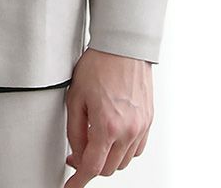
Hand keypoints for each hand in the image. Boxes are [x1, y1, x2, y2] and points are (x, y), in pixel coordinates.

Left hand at [64, 46, 153, 183]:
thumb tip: (76, 151)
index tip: (71, 187)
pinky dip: (124, 150)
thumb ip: (74, 130)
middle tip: (77, 153)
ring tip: (95, 139)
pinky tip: (113, 136)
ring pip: (123, 161)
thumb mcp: (75, 97)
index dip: (79, 181)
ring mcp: (141, 127)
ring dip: (108, 158)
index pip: (92, 167)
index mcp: (107, 126)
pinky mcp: (148, 121)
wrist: (122, 47)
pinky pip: (136, 149)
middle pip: (109, 169)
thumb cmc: (99, 64)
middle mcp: (128, 130)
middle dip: (91, 166)